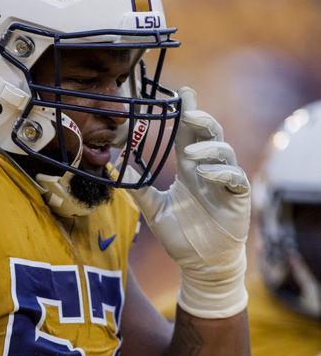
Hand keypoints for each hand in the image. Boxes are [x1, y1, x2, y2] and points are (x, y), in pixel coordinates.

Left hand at [130, 88, 249, 317]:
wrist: (201, 264)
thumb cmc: (182, 236)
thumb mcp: (154, 211)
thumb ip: (139, 190)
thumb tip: (118, 169)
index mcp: (189, 170)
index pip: (188, 135)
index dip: (187, 113)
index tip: (183, 92)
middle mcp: (208, 170)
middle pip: (210, 134)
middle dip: (201, 120)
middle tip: (188, 113)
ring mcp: (224, 183)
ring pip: (224, 151)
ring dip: (208, 148)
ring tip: (191, 155)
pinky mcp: (237, 198)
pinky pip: (235, 177)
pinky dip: (222, 172)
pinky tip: (207, 174)